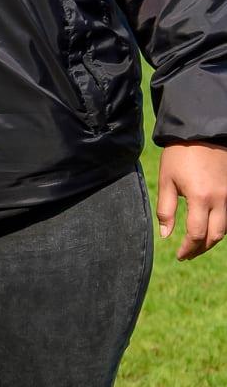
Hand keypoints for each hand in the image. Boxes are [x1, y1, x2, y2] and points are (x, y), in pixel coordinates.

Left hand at [156, 143, 226, 259]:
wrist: (202, 131)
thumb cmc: (180, 155)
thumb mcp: (167, 181)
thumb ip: (165, 210)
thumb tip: (165, 235)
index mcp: (200, 198)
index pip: (196, 234)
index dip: (188, 249)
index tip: (180, 255)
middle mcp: (220, 199)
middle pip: (215, 236)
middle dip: (201, 248)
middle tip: (188, 254)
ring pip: (225, 228)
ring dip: (212, 239)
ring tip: (197, 243)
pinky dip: (220, 226)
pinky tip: (208, 227)